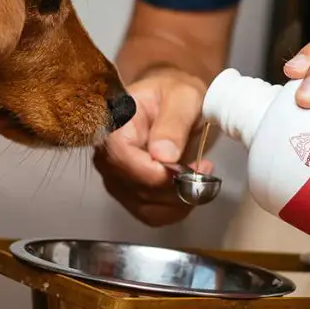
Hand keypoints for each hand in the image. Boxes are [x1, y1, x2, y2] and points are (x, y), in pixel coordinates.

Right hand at [93, 67, 214, 226]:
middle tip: (203, 168)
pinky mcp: (128, 193)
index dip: (153, 172)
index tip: (185, 169)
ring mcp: (115, 176)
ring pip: (145, 206)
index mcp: (114, 124)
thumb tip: (163, 155)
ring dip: (179, 199)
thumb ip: (173, 123)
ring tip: (199, 174)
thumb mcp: (183, 97)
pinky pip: (150, 215)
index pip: (121, 158)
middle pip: (134, 187)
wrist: (171, 101)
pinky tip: (190, 189)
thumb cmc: (174, 93)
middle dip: (175, 186)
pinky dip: (176, 209)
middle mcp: (106, 154)